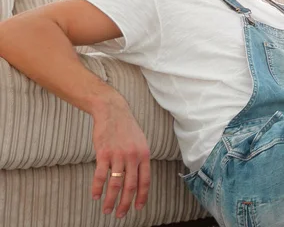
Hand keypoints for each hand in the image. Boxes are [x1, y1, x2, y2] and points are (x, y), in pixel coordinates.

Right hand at [91, 97, 150, 217]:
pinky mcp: (103, 153)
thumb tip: (139, 179)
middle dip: (125, 203)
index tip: (137, 208)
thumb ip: (140, 159)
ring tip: (107, 210)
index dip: (141, 196)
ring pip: (115, 183)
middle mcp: (133, 156)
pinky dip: (97, 188)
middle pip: (130, 186)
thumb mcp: (140, 142)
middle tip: (120, 215)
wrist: (113, 111)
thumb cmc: (127, 128)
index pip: (145, 181)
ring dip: (111, 200)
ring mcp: (118, 155)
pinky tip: (95, 196)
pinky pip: (100, 175)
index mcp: (144, 155)